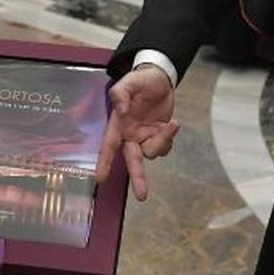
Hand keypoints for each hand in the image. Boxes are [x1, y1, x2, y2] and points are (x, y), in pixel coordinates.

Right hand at [95, 65, 179, 200]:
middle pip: (133, 161)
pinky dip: (170, 138)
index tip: (100, 178)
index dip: (104, 162)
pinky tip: (172, 123)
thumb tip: (120, 111)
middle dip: (138, 178)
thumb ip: (120, 94)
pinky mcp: (160, 136)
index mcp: (119, 125)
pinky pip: (165, 147)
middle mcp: (130, 135)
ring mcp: (145, 137)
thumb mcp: (129, 81)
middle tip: (142, 196)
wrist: (161, 78)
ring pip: (153, 153)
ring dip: (163, 140)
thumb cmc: (141, 80)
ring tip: (171, 123)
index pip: (109, 146)